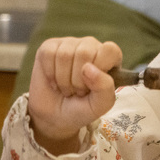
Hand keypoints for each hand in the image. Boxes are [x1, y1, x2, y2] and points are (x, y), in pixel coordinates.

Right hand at [27, 36, 121, 153]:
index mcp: (110, 57)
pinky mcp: (50, 46)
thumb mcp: (100, 105)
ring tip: (67, 88)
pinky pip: (48, 54)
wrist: (55, 115)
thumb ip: (105, 88)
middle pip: (85, 52)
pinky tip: (54, 82)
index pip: (109, 50)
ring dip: (63, 80)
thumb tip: (88, 68)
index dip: (99, 69)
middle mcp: (91, 46)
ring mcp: (70, 44)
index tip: (93, 86)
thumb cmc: (83, 108)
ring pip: (65, 54)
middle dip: (78, 80)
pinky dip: (50, 74)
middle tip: (78, 91)